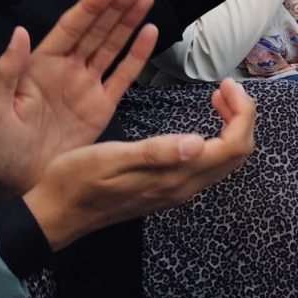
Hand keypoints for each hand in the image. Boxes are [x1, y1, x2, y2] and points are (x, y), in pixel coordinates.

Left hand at [0, 0, 158, 201]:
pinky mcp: (101, 107)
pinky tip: (150, 32)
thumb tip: (19, 32)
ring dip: (129, 21)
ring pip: (112, 45)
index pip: (71, 27)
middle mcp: (66, 70)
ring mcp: (86, 87)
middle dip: (116, 4)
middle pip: (96, 29)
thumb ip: (6, 71)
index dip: (92, 5)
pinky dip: (137, 55)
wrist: (11, 184)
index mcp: (40, 66)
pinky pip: (123, 76)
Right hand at [22, 80, 255, 250]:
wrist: (54, 213)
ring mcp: (177, 191)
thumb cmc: (76, 180)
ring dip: (230, 127)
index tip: (226, 85)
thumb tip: (199, 143)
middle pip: (237, 153)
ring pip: (225, 160)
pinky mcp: (168, 189)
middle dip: (242, 116)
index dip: (242, 112)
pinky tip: (197, 124)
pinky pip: (208, 165)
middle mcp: (184, 187)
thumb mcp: (112, 158)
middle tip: (224, 88)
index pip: (234, 145)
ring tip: (215, 99)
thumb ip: (157, 152)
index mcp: (176, 176)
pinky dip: (215, 138)